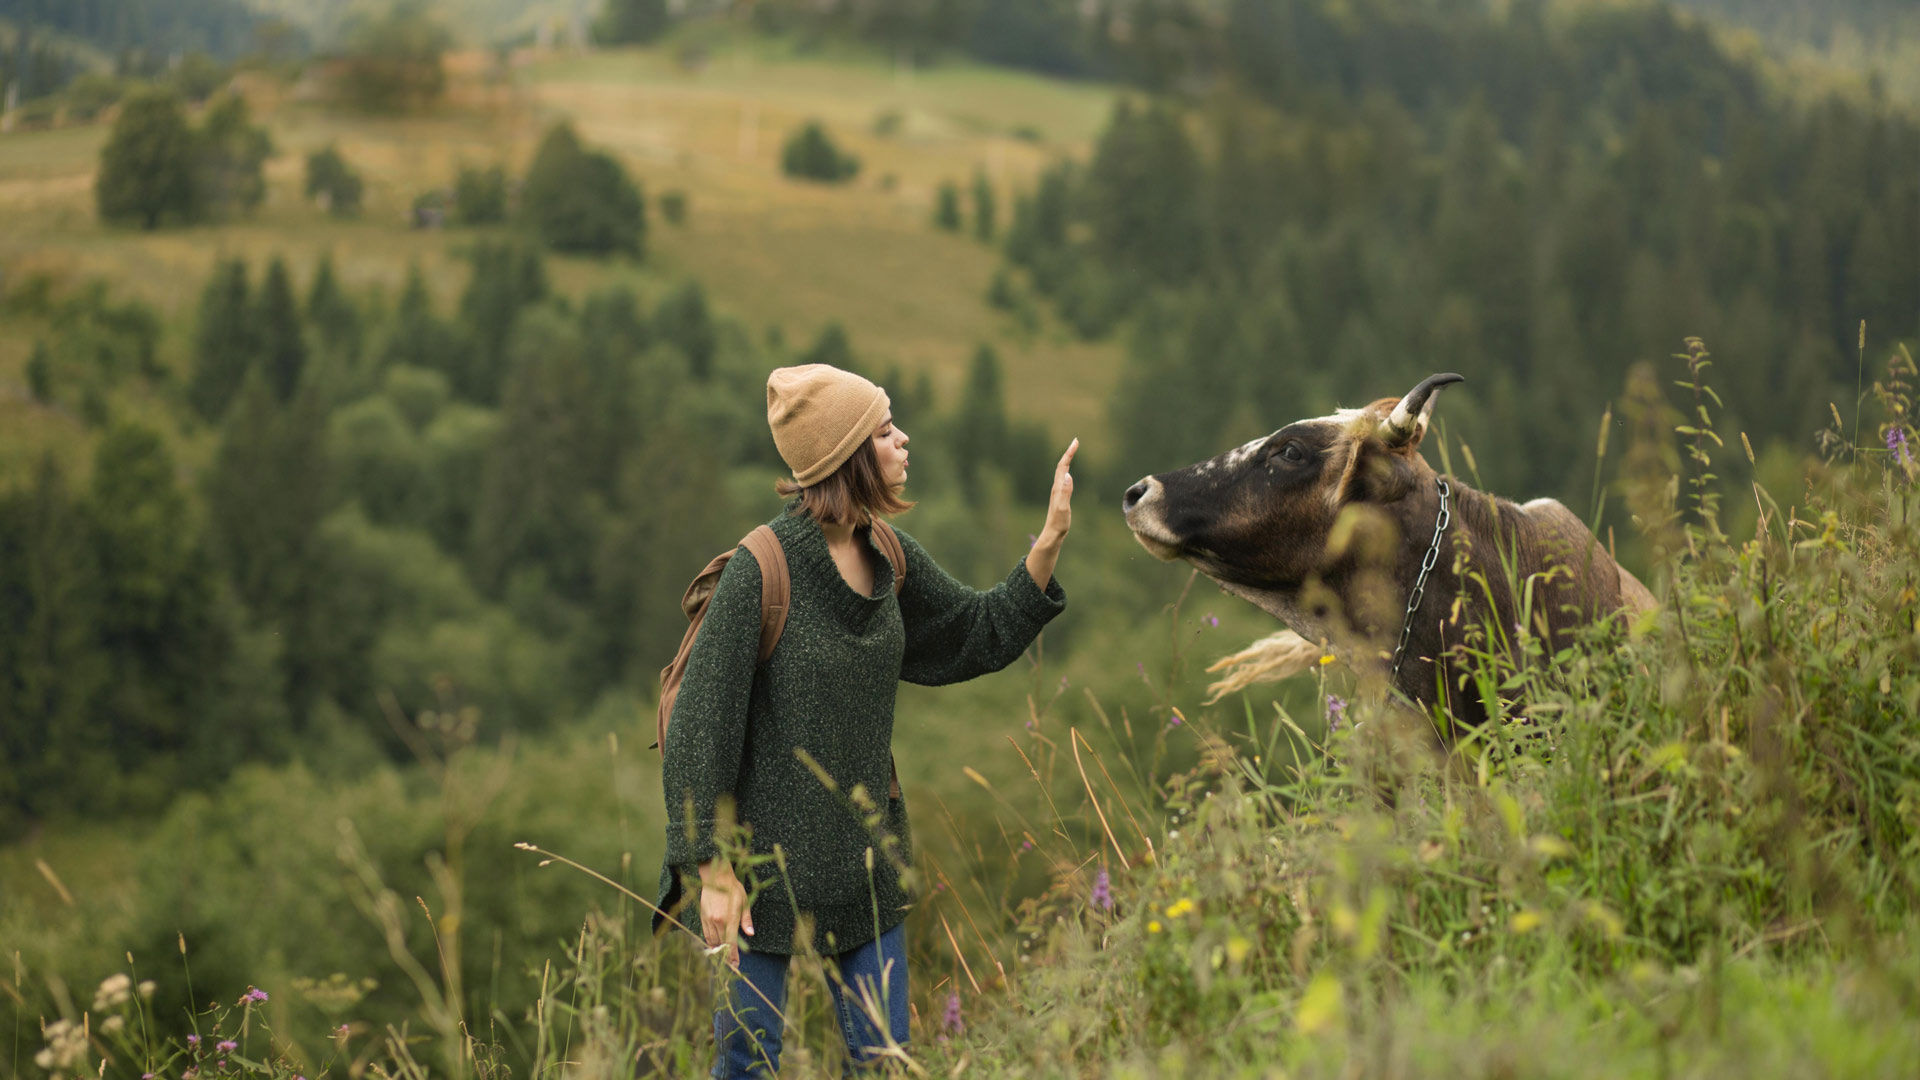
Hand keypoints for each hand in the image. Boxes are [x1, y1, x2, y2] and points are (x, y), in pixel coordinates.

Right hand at [698, 859, 753, 965]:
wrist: (716, 878)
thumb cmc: (733, 889)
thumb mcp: (744, 902)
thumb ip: (746, 920)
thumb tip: (750, 934)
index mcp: (729, 919)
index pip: (731, 943)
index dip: (732, 956)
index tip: (735, 965)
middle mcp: (717, 922)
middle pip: (721, 945)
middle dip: (725, 956)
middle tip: (730, 963)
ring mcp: (708, 920)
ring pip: (712, 941)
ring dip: (717, 949)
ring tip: (722, 956)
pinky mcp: (703, 917)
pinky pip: (706, 934)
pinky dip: (710, 941)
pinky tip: (714, 944)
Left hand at [1026, 438, 1076, 587]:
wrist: (1052, 535)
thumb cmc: (1058, 524)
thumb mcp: (1063, 508)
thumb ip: (1065, 492)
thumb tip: (1068, 475)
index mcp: (1057, 488)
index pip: (1063, 466)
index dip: (1069, 454)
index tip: (1075, 442)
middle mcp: (1056, 488)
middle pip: (1061, 466)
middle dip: (1068, 453)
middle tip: (1076, 442)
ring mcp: (1057, 493)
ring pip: (1061, 472)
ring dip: (1067, 461)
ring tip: (1072, 452)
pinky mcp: (1059, 498)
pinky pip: (1063, 480)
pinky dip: (1067, 471)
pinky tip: (1068, 473)